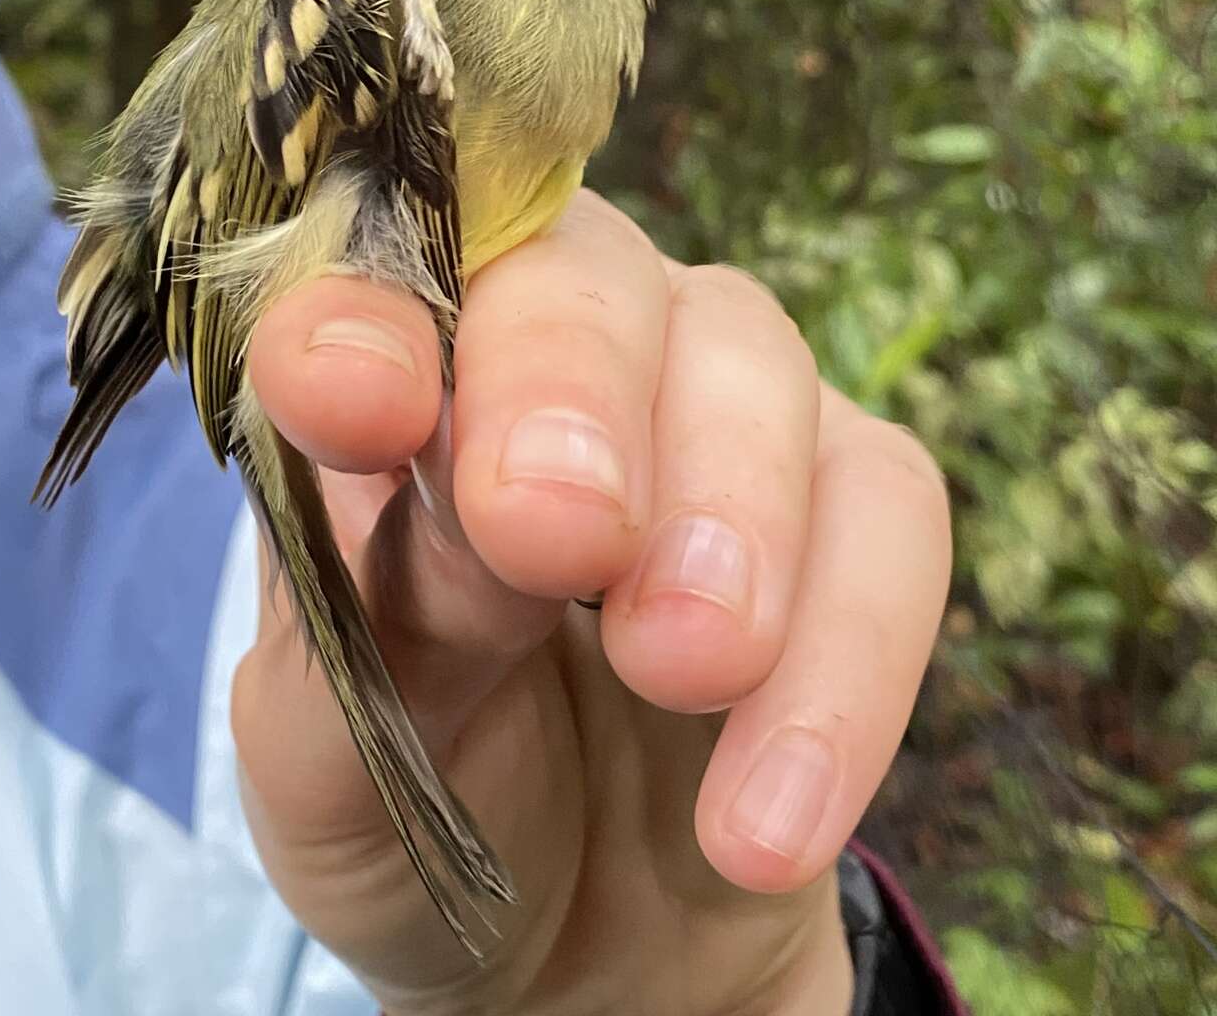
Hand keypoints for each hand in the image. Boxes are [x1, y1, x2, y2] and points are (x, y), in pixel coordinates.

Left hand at [232, 193, 951, 1014]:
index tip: (350, 401)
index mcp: (392, 373)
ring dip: (728, 511)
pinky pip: (887, 509)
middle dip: (568, 386)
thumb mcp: (332, 757)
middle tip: (557, 532)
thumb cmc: (408, 809)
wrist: (562, 958)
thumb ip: (376, 611)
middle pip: (579, 273)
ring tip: (687, 671)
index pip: (369, 272)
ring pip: (750, 356)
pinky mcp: (848, 501)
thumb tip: (468, 479)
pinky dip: (846, 654)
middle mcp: (549, 342)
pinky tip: (768, 816)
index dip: (363, 308)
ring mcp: (712, 404)